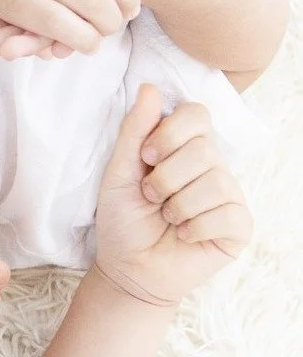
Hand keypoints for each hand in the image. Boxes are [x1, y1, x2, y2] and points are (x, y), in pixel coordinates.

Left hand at [93, 85, 251, 306]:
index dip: (170, 133)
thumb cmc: (122, 220)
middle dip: (166, 177)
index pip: (196, 114)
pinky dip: (195, 226)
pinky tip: (183, 235)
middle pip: (204, 149)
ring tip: (165, 218)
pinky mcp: (238, 226)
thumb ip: (135, 131)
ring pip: (216, 181)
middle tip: (150, 197)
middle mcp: (210, 167)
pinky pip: (228, 213)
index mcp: (183, 148)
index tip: (145, 158)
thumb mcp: (119, 172)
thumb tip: (149, 87)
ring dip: (178, 205)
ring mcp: (228, 196)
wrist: (127, 269)